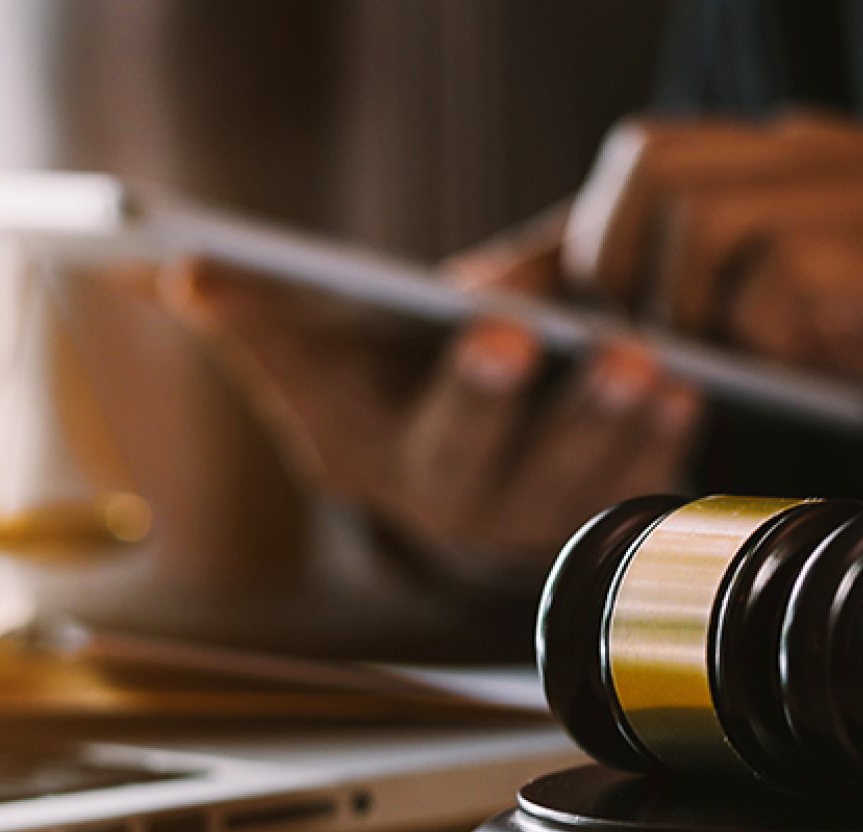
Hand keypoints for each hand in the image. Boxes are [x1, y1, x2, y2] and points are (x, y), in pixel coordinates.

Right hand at [162, 219, 700, 575]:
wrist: (501, 448)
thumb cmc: (420, 373)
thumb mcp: (353, 341)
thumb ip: (281, 310)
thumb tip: (180, 276)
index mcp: (351, 443)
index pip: (294, 384)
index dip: (267, 337)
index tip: (242, 277)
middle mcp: (429, 499)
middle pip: (449, 459)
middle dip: (475, 401)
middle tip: (503, 336)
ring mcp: (515, 522)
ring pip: (557, 486)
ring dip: (597, 422)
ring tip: (634, 360)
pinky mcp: (594, 525)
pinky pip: (629, 495)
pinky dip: (658, 446)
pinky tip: (681, 392)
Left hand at [561, 112, 862, 394]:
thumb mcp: (799, 287)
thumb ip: (719, 283)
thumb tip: (627, 327)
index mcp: (772, 157)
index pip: (639, 161)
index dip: (577, 229)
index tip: (527, 292)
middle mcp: (798, 155)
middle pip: (649, 160)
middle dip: (614, 255)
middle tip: (635, 332)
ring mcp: (837, 189)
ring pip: (699, 216)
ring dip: (685, 301)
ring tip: (720, 352)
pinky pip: (777, 283)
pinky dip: (770, 337)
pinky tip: (805, 358)